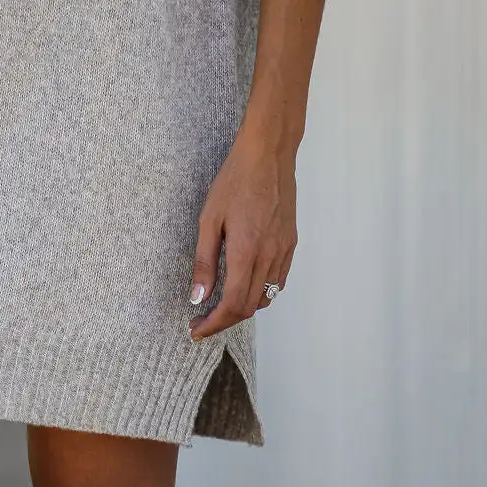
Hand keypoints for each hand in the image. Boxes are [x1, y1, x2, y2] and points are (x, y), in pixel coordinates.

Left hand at [188, 126, 297, 339]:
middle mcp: (269, 256)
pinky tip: (242, 283)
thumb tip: (197, 297)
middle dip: (224, 321)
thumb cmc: (234, 182)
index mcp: (246, 251)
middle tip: (201, 319)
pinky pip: (277, 281)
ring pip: (266, 297)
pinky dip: (259, 292)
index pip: (232, 305)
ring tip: (219, 304)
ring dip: (242, 308)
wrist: (268, 156)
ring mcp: (283, 252)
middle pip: (249, 307)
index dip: (213, 324)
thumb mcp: (209, 219)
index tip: (195, 330)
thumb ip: (204, 261)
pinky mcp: (291, 244)